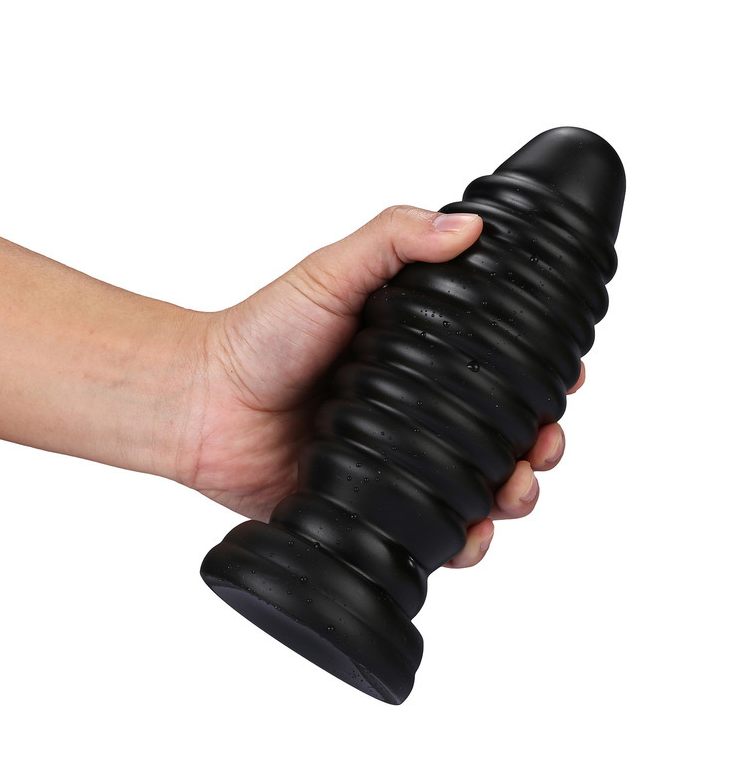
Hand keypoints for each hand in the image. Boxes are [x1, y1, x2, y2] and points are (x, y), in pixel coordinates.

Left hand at [171, 206, 584, 567]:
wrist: (201, 404)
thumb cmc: (258, 336)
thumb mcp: (329, 273)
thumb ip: (392, 241)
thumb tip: (470, 227)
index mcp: (416, 355)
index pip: (497, 364)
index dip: (539, 375)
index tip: (565, 379)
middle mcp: (414, 408)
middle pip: (502, 431)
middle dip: (539, 443)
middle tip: (543, 445)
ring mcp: (396, 459)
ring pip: (478, 485)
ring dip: (515, 492)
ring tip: (515, 491)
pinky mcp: (374, 504)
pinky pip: (431, 528)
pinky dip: (463, 539)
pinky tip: (472, 533)